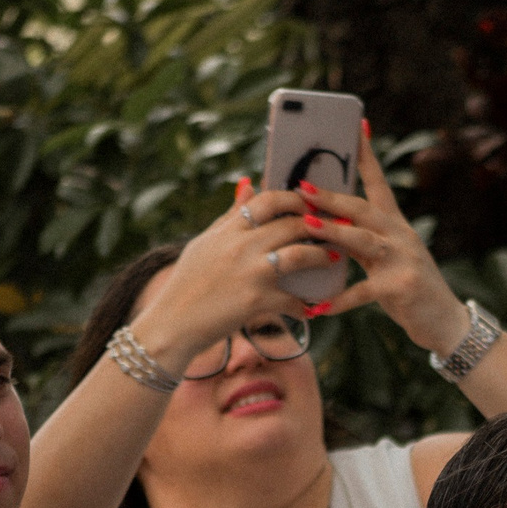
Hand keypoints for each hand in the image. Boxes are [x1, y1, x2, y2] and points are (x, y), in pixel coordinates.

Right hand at [127, 177, 343, 373]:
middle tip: (334, 229)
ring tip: (333, 258)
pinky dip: (304, 305)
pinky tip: (310, 309)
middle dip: (318, 225)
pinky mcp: (257, 301)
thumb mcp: (205, 243)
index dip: (294, 199)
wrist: (173, 324)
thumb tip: (248, 184)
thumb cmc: (188, 283)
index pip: (268, 200)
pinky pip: (293, 300)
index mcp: (230, 230)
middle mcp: (242, 246)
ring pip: (300, 254)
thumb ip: (231, 216)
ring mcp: (251, 273)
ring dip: (322, 256)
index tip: (308, 203)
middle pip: (292, 224)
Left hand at [305, 121, 469, 353]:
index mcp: (395, 223)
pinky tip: (318, 306)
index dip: (367, 153)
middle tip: (302, 187)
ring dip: (333, 232)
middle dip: (332, 196)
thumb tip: (323, 222)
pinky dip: (339, 300)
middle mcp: (400, 235)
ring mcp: (402, 260)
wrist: (444, 320)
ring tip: (307, 225)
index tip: (357, 125)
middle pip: (363, 208)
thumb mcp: (385, 257)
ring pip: (363, 240)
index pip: (378, 181)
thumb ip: (358, 239)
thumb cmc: (408, 287)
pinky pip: (363, 291)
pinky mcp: (399, 288)